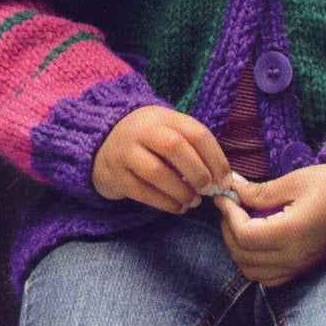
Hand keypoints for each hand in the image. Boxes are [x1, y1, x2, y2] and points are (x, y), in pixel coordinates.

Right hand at [91, 105, 231, 211]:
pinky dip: (164, 203)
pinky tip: (177, 207)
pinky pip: (142, 191)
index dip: (215, 158)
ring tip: (193, 201)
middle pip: (175, 147)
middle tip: (208, 190)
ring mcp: (125, 152)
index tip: (225, 180)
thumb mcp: (169, 133)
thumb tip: (221, 179)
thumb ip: (193, 150)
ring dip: (181, 191)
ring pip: (157, 171)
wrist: (101, 143)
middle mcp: (143, 131)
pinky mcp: (114, 174)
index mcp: (164, 118)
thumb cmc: (148, 143)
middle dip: (198, 172)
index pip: (196, 133)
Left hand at [215, 163, 325, 285]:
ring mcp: (301, 265)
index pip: (244, 235)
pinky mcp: (306, 267)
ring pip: (253, 272)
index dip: (229, 215)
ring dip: (240, 250)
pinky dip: (255, 264)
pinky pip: (270, 278)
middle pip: (244, 255)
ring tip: (243, 224)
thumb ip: (259, 191)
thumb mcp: (296, 180)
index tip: (225, 196)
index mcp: (293, 232)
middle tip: (232, 207)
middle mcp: (295, 256)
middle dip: (229, 231)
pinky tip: (259, 241)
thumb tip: (231, 188)